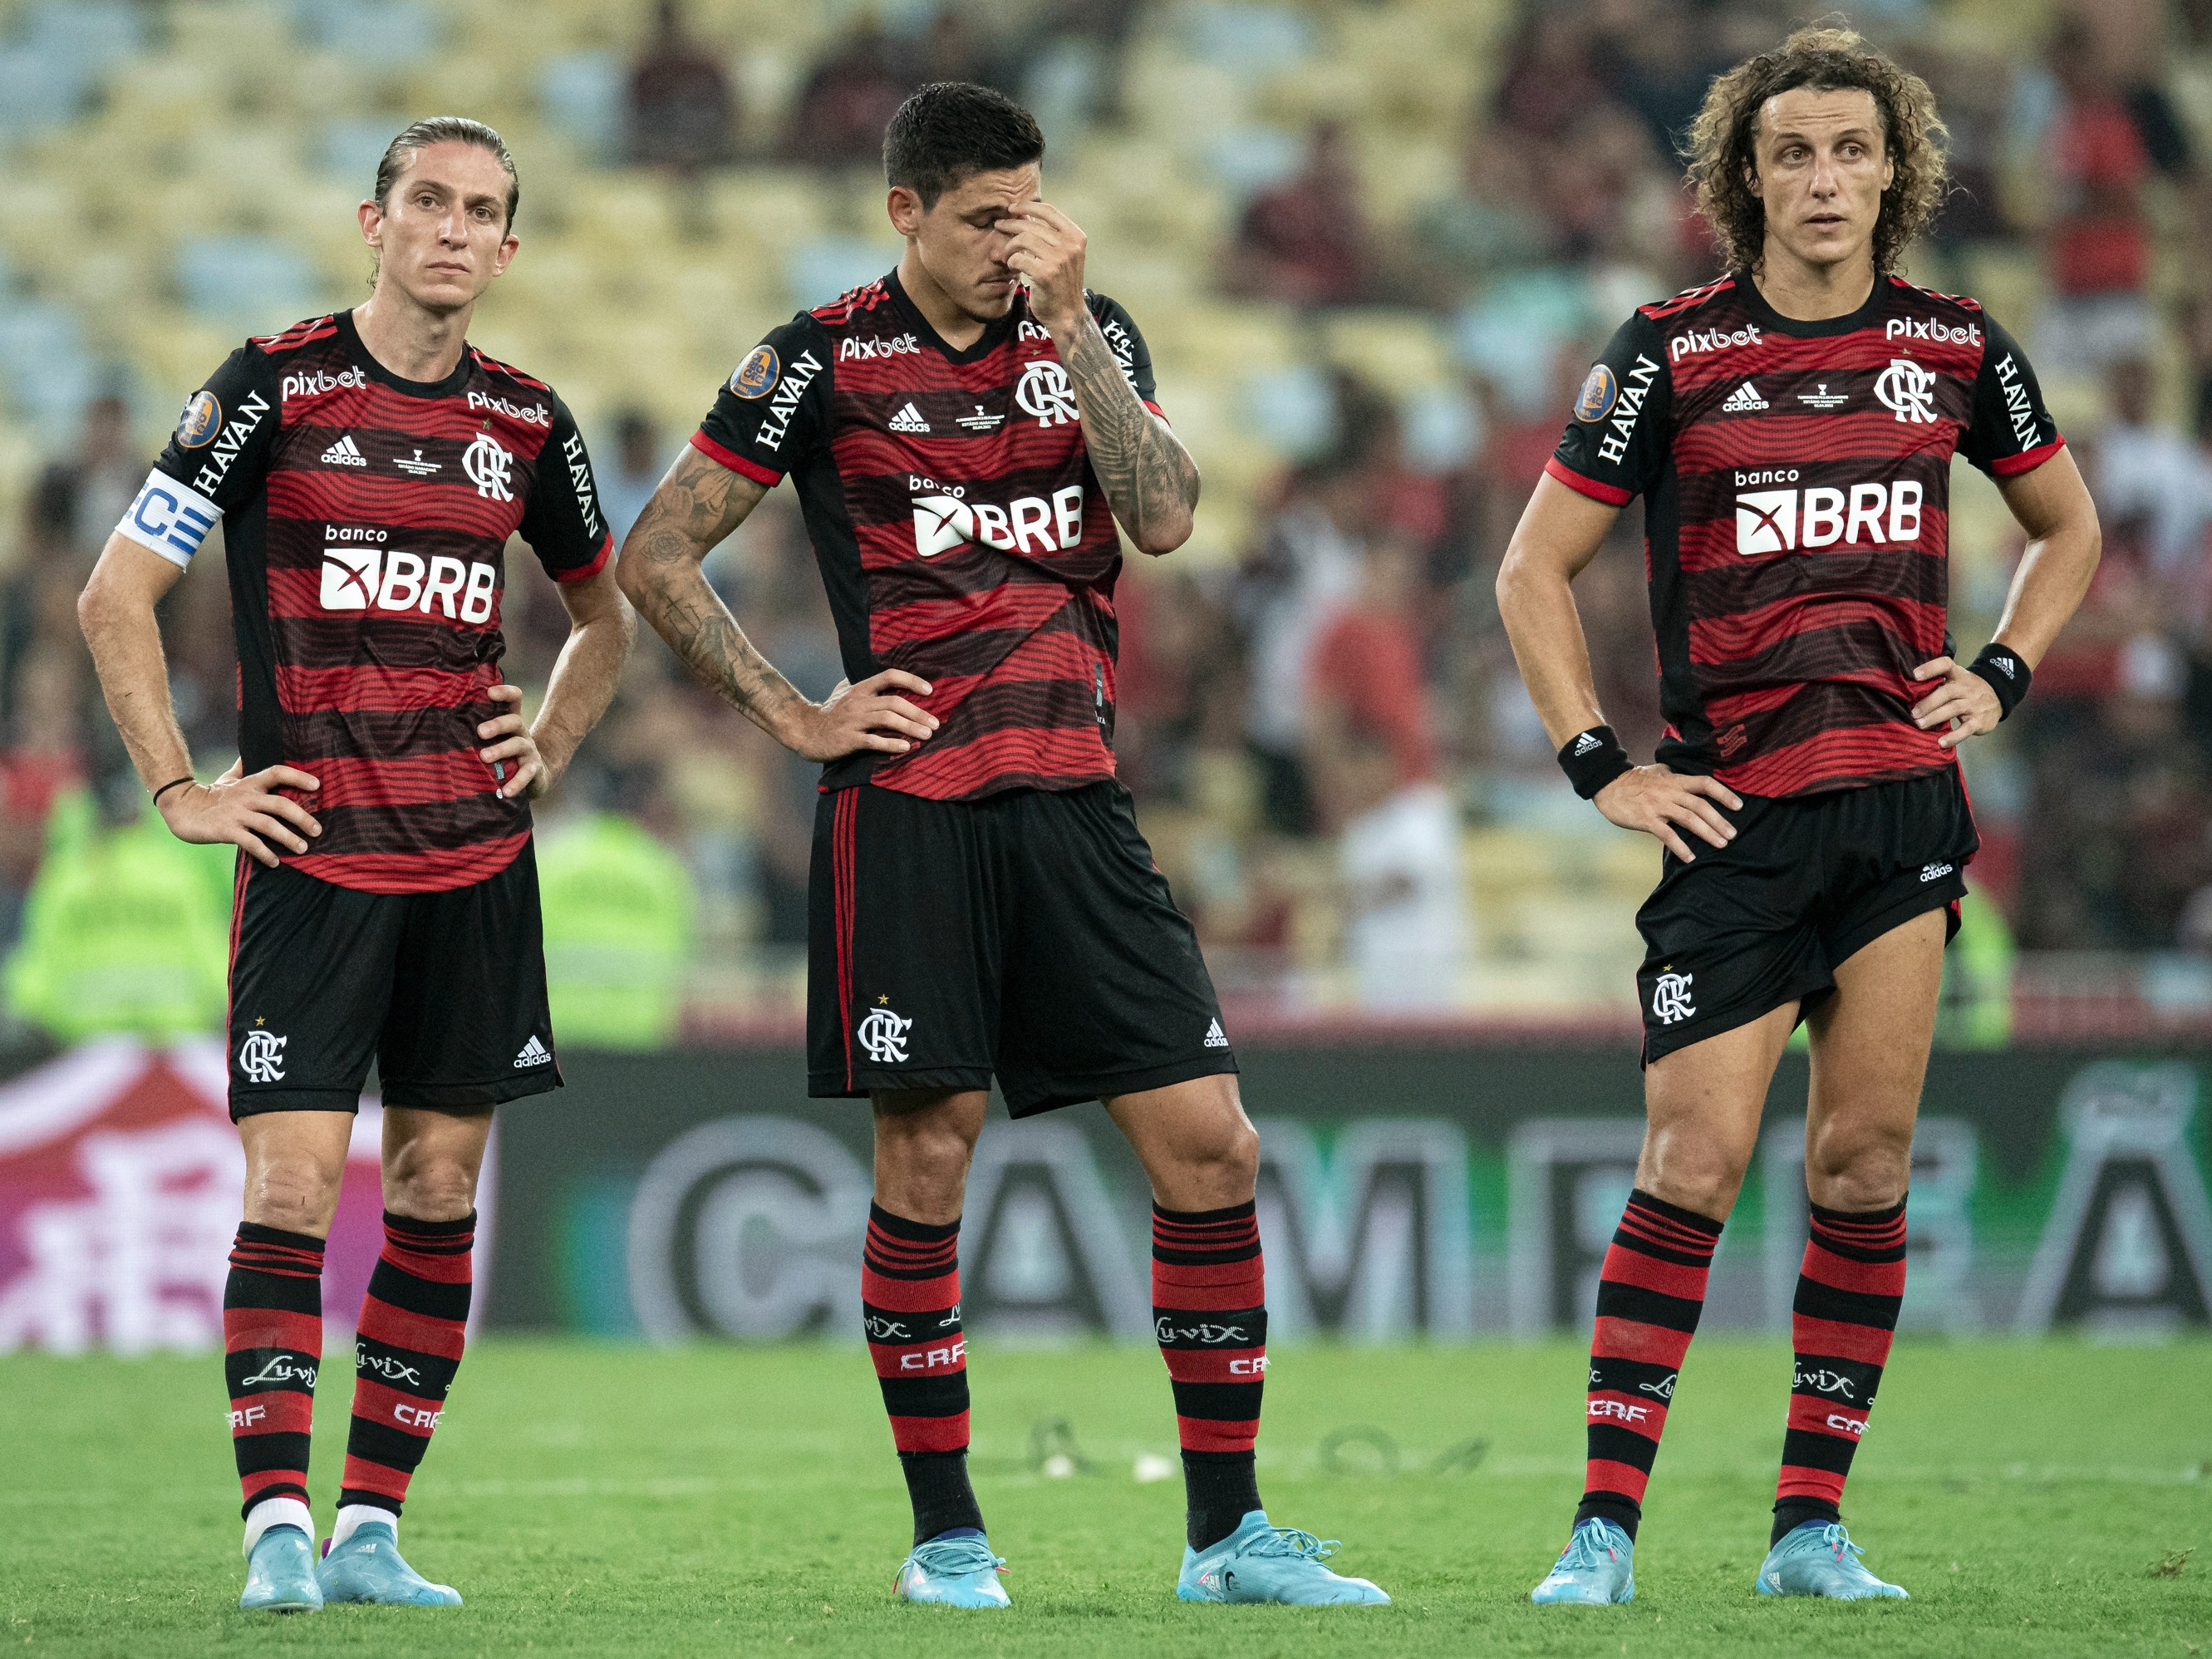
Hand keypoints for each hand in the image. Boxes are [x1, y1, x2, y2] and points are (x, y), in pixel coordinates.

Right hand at [158, 759, 321, 867]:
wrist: (179, 807)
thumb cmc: (210, 794)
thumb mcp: (228, 779)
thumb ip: (243, 769)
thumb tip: (249, 755)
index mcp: (250, 783)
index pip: (277, 773)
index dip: (298, 777)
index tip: (317, 785)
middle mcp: (247, 797)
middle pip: (281, 804)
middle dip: (302, 817)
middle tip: (318, 830)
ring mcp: (237, 814)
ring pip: (269, 825)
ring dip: (289, 838)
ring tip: (303, 848)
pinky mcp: (226, 831)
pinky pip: (251, 843)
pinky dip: (265, 853)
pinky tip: (275, 862)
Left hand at [477, 683, 549, 799]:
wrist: (535, 777)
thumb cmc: (503, 756)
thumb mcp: (493, 741)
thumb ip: (474, 734)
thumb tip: (436, 729)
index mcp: (510, 722)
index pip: (513, 699)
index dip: (505, 693)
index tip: (489, 692)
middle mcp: (521, 733)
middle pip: (514, 720)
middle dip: (497, 724)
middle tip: (480, 732)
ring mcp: (529, 751)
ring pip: (518, 744)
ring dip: (501, 749)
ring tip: (484, 757)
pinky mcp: (534, 769)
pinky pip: (526, 774)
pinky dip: (516, 782)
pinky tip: (506, 791)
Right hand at [777, 670, 938, 761]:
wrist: (805, 731)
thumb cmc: (830, 712)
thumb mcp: (844, 692)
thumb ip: (865, 684)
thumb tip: (886, 677)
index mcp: (860, 688)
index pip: (889, 676)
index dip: (911, 681)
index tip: (929, 690)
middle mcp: (858, 701)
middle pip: (893, 702)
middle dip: (918, 712)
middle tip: (935, 723)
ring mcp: (853, 720)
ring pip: (887, 720)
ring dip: (910, 727)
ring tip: (927, 735)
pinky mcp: (848, 740)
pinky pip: (873, 741)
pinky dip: (891, 744)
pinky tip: (905, 748)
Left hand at [994, 201, 1087, 332]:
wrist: (1067, 314)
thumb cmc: (1061, 283)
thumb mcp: (1064, 255)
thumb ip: (1051, 236)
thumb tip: (1025, 214)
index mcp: (1076, 236)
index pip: (1049, 211)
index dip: (1027, 205)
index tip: (1012, 208)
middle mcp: (1070, 245)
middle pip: (1032, 224)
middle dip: (1011, 224)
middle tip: (999, 226)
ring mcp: (1059, 259)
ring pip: (1024, 239)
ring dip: (1009, 245)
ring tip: (1005, 253)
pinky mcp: (1046, 273)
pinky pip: (1019, 258)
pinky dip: (1011, 261)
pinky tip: (1012, 266)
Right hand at [1593, 764, 1741, 860]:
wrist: (1608, 784)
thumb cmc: (1633, 779)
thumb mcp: (1658, 772)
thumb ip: (1674, 777)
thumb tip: (1687, 780)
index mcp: (1675, 780)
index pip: (1705, 783)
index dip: (1723, 794)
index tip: (1738, 806)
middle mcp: (1670, 792)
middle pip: (1701, 806)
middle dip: (1719, 821)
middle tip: (1732, 834)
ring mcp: (1659, 806)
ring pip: (1689, 819)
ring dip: (1707, 833)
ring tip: (1721, 844)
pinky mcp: (1647, 820)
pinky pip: (1667, 835)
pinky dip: (1680, 847)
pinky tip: (1690, 857)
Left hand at [1910, 656, 2001, 749]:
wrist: (1998, 698)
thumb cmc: (1967, 690)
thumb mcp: (1956, 680)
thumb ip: (1937, 683)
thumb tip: (1906, 691)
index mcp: (1958, 675)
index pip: (1946, 665)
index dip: (1931, 668)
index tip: (1915, 675)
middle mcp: (1966, 688)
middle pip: (1947, 691)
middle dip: (1928, 702)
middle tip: (1913, 713)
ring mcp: (1973, 704)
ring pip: (1954, 708)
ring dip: (1935, 717)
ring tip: (1920, 725)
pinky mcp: (1979, 721)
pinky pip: (1966, 729)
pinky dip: (1954, 736)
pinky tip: (1941, 742)